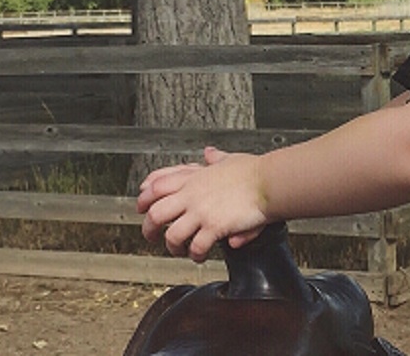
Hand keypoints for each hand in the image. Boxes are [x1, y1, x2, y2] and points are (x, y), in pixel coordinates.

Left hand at [137, 147, 267, 260]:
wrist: (269, 182)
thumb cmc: (254, 171)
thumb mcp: (230, 159)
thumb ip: (216, 158)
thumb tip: (210, 153)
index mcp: (194, 178)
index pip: (157, 186)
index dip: (144, 198)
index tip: (141, 207)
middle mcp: (192, 194)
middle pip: (155, 213)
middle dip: (148, 228)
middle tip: (151, 236)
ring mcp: (201, 211)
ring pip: (171, 234)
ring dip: (172, 246)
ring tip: (178, 250)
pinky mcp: (214, 226)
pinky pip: (196, 246)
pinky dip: (195, 254)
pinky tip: (199, 256)